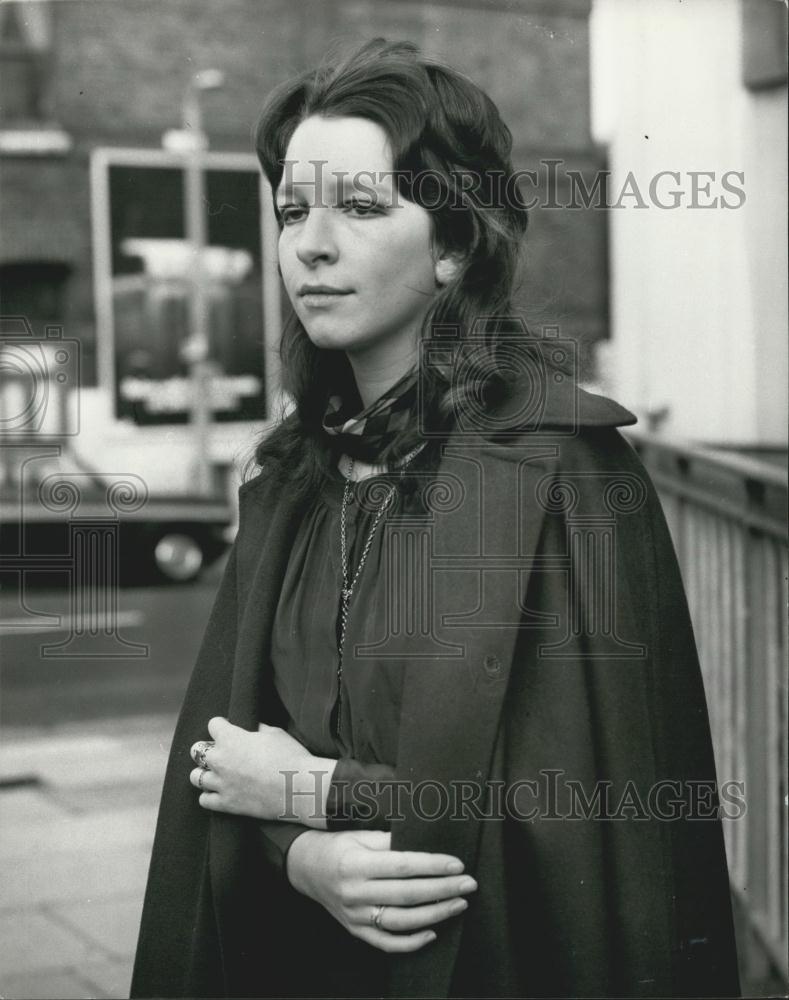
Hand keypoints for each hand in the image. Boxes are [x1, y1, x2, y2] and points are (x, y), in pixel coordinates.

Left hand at [189, 717, 336, 824]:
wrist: (299, 788)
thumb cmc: (290, 756)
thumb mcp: (275, 733)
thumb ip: (256, 729)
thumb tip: (250, 730)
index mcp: (231, 738)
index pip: (213, 724)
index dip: (222, 725)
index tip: (229, 728)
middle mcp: (220, 760)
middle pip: (197, 750)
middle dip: (207, 749)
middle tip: (222, 752)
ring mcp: (221, 783)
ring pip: (195, 777)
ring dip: (205, 773)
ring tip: (218, 773)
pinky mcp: (226, 804)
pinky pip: (204, 800)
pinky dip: (209, 795)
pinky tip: (220, 791)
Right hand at [285, 829, 477, 952]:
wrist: (307, 868)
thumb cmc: (339, 846)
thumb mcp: (361, 836)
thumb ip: (390, 841)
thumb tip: (425, 843)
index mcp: (356, 865)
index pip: (402, 866)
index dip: (432, 866)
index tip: (457, 864)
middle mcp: (355, 893)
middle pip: (407, 895)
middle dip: (442, 889)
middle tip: (469, 884)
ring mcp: (354, 916)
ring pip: (401, 921)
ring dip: (435, 914)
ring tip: (459, 904)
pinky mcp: (355, 931)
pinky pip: (386, 942)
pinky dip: (411, 941)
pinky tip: (433, 932)